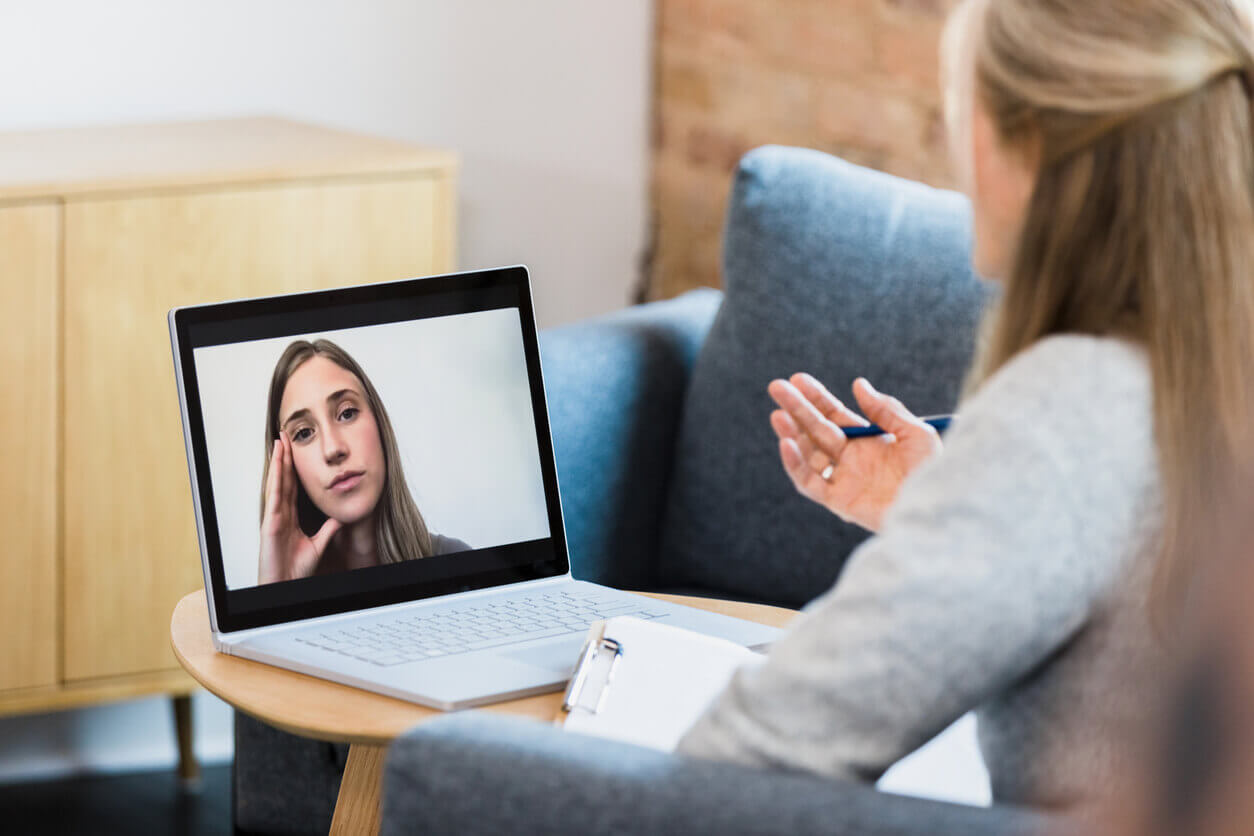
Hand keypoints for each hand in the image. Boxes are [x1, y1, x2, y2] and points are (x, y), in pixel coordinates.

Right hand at [258, 431, 341, 583]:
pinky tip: (277, 464)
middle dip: (285, 457)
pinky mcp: (269, 522)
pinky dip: (275, 478)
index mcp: (290, 517)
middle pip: (284, 479)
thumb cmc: (296, 569)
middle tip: (286, 436)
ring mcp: (274, 516)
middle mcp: (280, 513)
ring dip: (279, 461)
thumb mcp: (318, 545)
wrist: (286, 584)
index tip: (297, 451)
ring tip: (281, 441)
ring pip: (277, 482)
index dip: (294, 468)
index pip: (293, 487)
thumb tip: (339, 518)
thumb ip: (328, 530)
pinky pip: (274, 496)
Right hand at [768, 374, 942, 532]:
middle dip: (796, 409)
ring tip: (778, 415)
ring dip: (791, 434)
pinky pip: (809, 482)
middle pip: (816, 430)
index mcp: (868, 441)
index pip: (834, 415)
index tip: (798, 379)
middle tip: (776, 387)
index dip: (816, 397)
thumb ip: (887, 410)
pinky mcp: (838, 501)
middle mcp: (852, 459)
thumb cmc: (934, 473)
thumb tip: (858, 384)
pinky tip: (787, 444)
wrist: (938, 508)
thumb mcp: (916, 434)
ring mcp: (844, 480)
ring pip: (808, 454)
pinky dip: (795, 464)